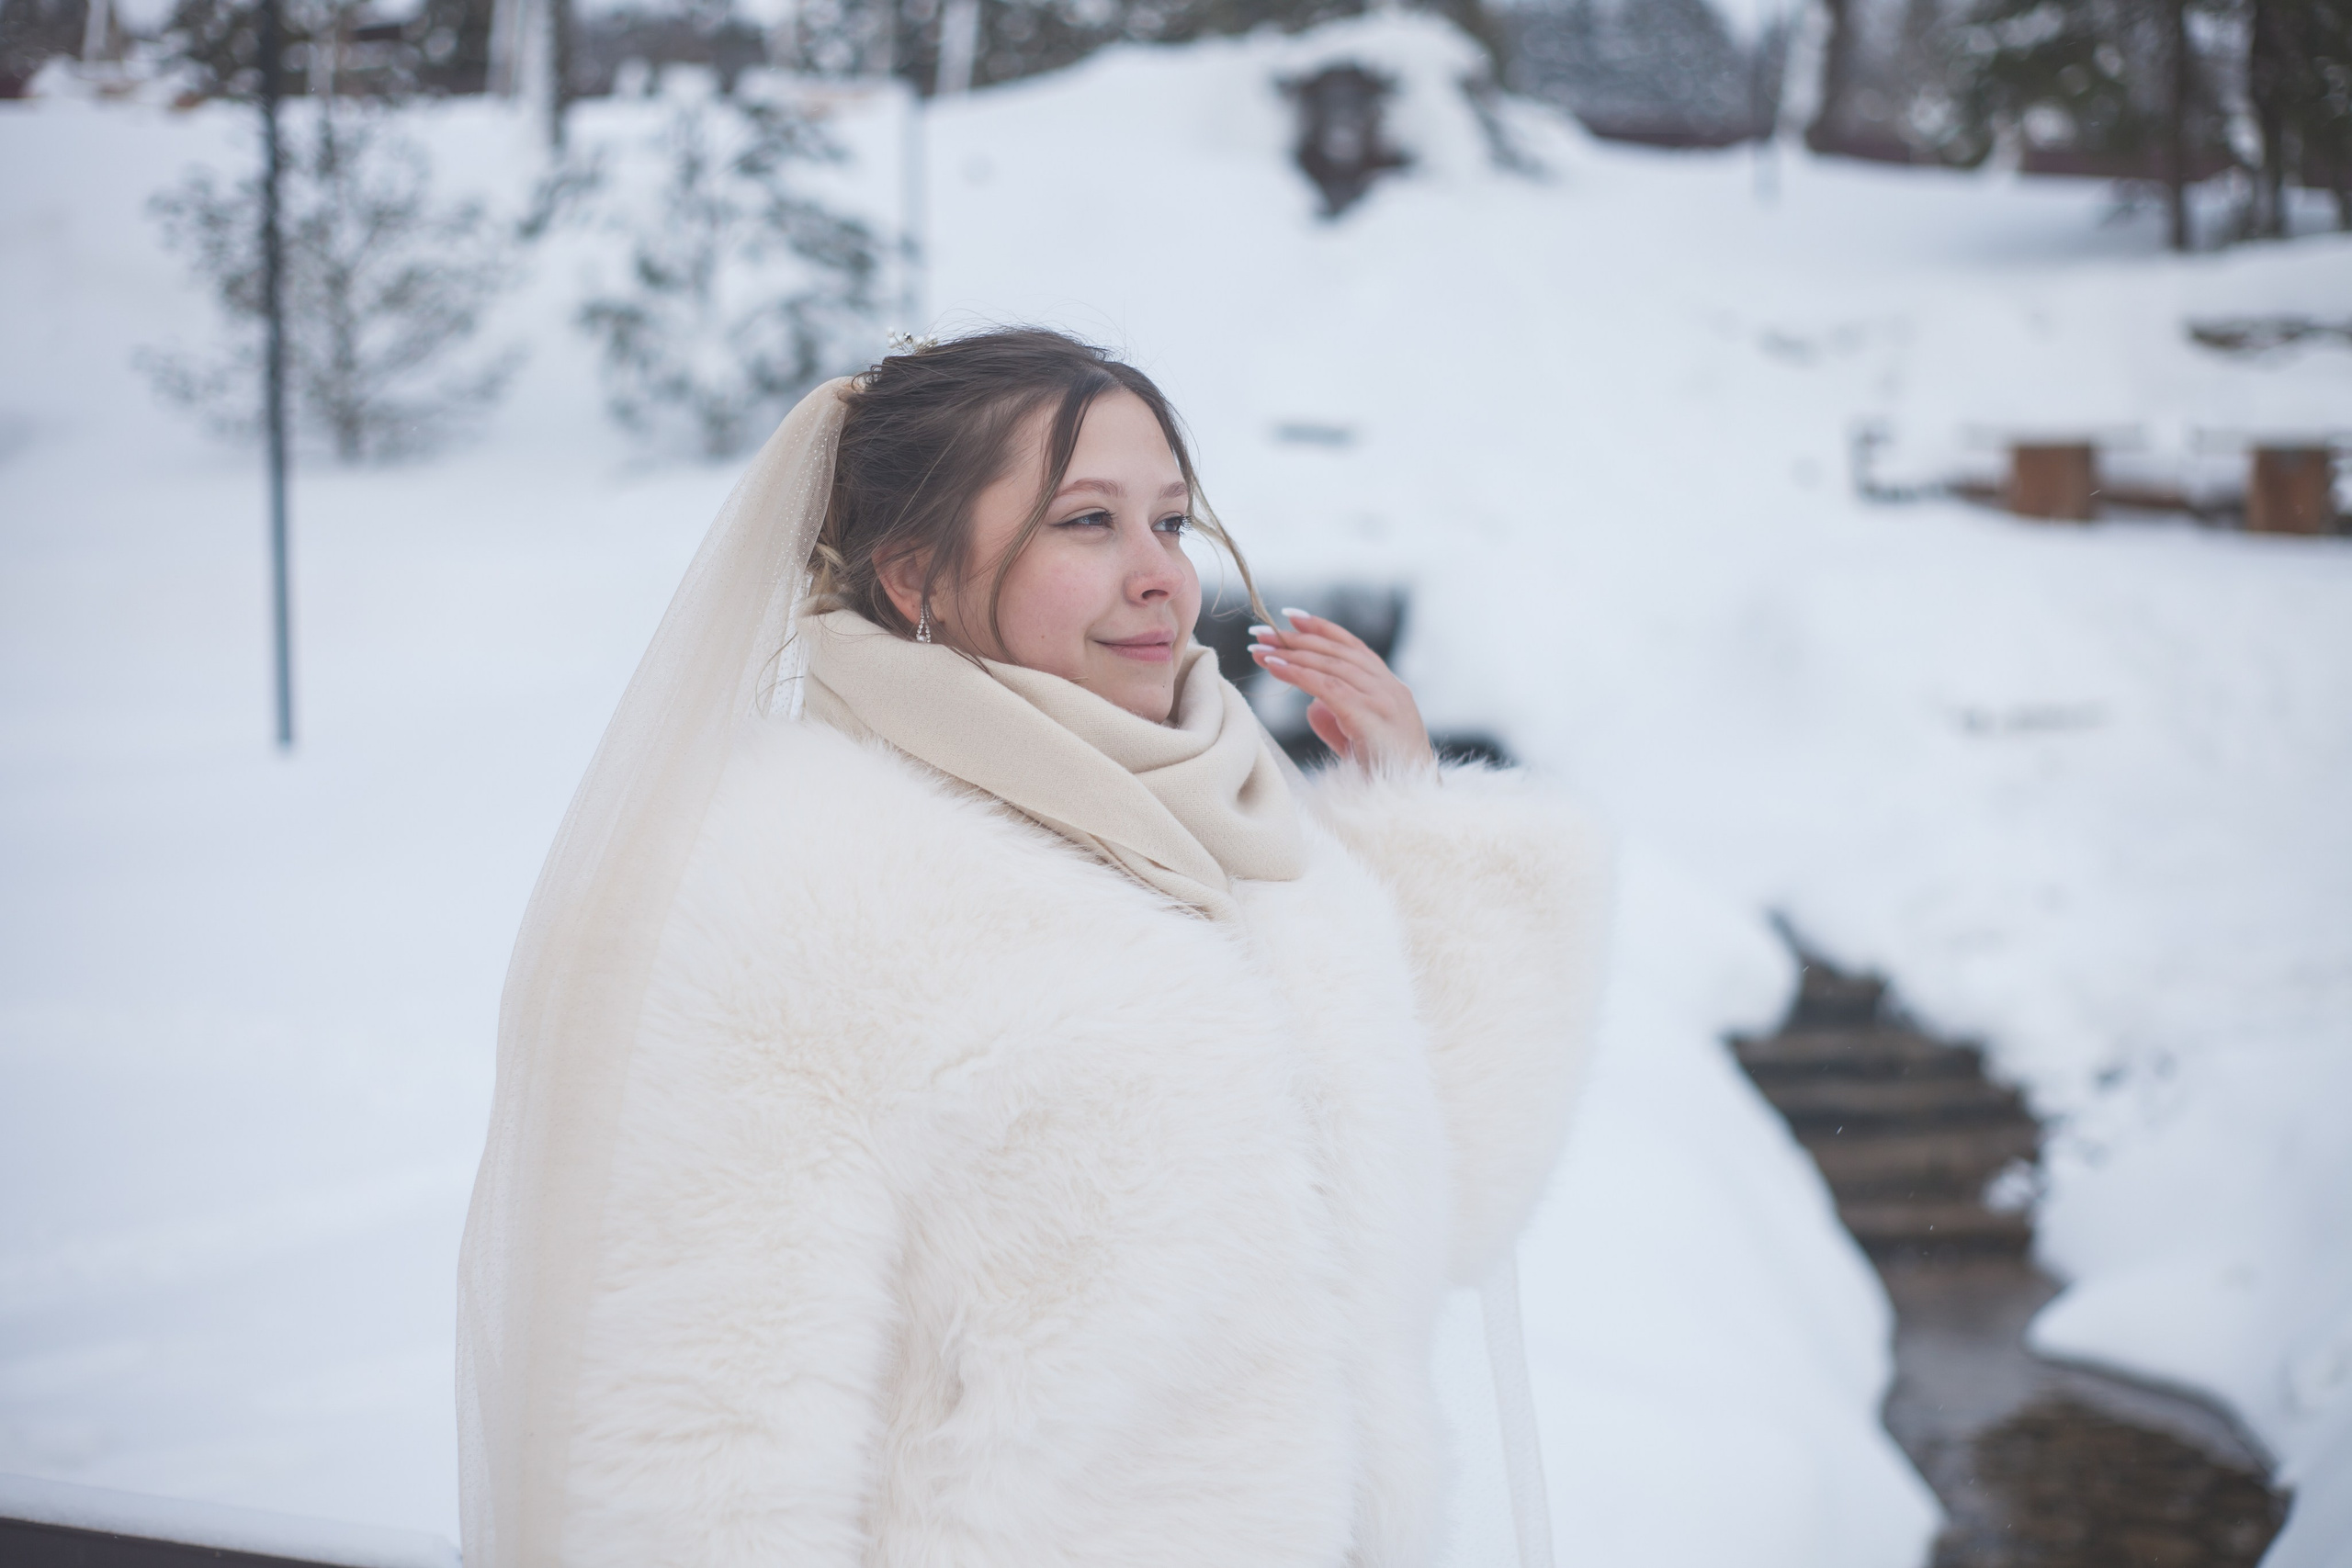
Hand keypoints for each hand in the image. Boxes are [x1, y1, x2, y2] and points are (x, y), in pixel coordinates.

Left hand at [1249, 609, 1435, 769]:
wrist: (1410, 799)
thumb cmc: (1386, 772)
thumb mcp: (1360, 739)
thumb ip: (1338, 718)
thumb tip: (1312, 705)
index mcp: (1389, 688)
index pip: (1353, 647)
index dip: (1322, 629)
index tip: (1291, 617)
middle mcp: (1388, 687)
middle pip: (1336, 651)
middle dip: (1296, 639)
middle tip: (1260, 631)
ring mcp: (1382, 699)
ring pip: (1330, 665)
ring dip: (1290, 653)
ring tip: (1259, 648)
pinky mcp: (1369, 716)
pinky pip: (1327, 687)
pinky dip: (1297, 673)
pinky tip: (1273, 666)